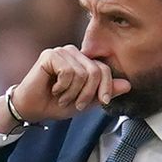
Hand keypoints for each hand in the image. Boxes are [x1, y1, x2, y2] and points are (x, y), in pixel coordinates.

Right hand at [11, 45, 131, 121]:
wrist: (33, 109)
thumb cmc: (56, 104)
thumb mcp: (87, 101)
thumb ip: (105, 92)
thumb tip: (128, 85)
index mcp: (84, 62)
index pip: (104, 69)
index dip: (107, 87)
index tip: (103, 102)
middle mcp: (74, 53)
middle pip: (96, 71)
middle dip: (88, 93)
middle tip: (76, 103)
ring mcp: (62, 52)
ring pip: (82, 73)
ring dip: (73, 92)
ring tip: (62, 96)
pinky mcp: (50, 55)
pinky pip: (68, 72)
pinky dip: (63, 86)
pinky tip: (53, 88)